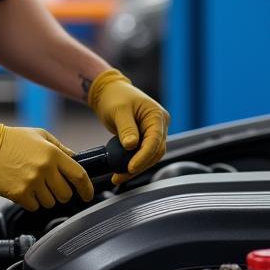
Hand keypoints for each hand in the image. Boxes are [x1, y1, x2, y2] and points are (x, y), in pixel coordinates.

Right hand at [0, 116, 94, 210]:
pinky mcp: (19, 194)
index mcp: (53, 154)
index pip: (79, 176)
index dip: (87, 188)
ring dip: (45, 197)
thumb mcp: (40, 135)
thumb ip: (60, 148)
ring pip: (50, 203)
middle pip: (65, 194)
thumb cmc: (12, 139)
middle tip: (52, 186)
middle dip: (61, 193)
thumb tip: (75, 159)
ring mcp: (32, 183)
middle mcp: (45, 169)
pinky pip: (34, 206)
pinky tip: (24, 188)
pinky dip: (31, 201)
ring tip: (34, 184)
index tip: (87, 194)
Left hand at [87, 69, 168, 183]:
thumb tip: (131, 146)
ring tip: (118, 177)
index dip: (144, 156)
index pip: (155, 140)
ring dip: (136, 168)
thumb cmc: (115, 96)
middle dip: (140, 165)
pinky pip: (143, 154)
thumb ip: (126, 128)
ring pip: (150, 156)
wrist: (109, 92)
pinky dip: (133, 163)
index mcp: (156, 115)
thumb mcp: (119, 110)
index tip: (131, 167)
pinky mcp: (145, 138)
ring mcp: (153, 132)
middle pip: (155, 151)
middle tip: (121, 176)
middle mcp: (159, 124)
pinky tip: (120, 171)